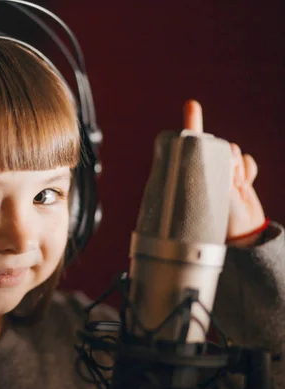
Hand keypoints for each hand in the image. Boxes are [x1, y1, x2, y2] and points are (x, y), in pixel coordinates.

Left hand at [183, 100, 265, 246]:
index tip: (191, 105)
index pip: (188, 142)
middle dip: (226, 160)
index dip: (192, 122)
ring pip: (234, 152)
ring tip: (234, 189)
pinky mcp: (236, 174)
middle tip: (227, 184)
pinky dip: (248, 170)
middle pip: (218, 146)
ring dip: (238, 168)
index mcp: (190, 171)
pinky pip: (246, 160)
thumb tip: (228, 151)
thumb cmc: (218, 220)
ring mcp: (220, 170)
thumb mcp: (211, 195)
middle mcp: (203, 167)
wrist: (242, 235)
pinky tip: (244, 185)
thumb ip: (216, 172)